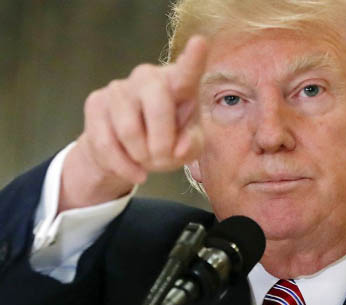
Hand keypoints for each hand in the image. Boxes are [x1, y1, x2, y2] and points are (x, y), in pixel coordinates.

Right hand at [60, 36, 207, 209]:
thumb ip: (190, 146)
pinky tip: (134, 171)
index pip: (187, 71)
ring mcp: (120, 87)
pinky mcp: (96, 102)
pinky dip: (123, 166)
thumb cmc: (167, 143)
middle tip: (163, 158)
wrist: (128, 153)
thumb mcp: (187, 148)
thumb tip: (177, 149)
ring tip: (147, 160)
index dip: (193, 59)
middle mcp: (149, 78)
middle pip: (157, 102)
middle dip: (161, 141)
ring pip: (129, 130)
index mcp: (178, 84)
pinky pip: (106, 143)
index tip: (200, 43)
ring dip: (141, 157)